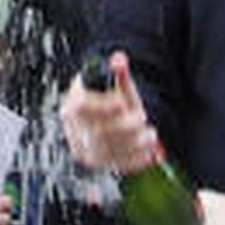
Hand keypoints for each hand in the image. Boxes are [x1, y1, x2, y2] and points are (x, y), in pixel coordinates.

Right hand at [59, 50, 160, 173]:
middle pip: (97, 132)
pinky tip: (150, 152)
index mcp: (73, 105)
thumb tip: (119, 59)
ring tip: (150, 135)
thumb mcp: (112, 82)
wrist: (106, 119)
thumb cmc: (108, 99)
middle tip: (142, 118)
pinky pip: (118, 164)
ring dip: (134, 144)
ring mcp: (87, 150)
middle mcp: (76, 130)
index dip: (102, 105)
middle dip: (124, 127)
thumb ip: (117, 70)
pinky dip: (136, 159)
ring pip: (109, 151)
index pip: (81, 107)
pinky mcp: (100, 164)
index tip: (121, 102)